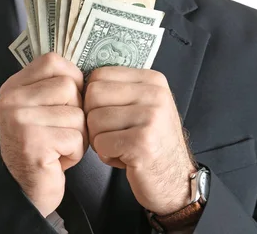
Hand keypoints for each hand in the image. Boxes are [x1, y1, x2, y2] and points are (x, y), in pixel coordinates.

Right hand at [0, 53, 87, 216]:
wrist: (23, 189)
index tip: (69, 100)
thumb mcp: (39, 108)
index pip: (52, 61)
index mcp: (13, 86)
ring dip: (78, 135)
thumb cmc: (41, 146)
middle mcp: (11, 100)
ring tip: (59, 146)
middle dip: (77, 112)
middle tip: (61, 131)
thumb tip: (90, 71)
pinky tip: (58, 159)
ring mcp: (20, 120)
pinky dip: (75, 153)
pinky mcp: (33, 143)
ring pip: (77, 114)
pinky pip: (76, 138)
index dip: (72, 78)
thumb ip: (53, 86)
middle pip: (69, 87)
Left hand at [84, 67, 196, 214]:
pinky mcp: (142, 142)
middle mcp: (155, 94)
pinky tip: (125, 158)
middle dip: (93, 119)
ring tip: (121, 147)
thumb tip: (80, 82)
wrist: (176, 181)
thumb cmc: (152, 144)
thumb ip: (119, 90)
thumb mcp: (144, 107)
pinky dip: (106, 155)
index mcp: (152, 80)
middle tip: (112, 134)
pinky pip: (100, 143)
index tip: (109, 114)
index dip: (93, 98)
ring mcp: (151, 117)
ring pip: (93, 120)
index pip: (99, 74)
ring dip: (100, 140)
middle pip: (93, 95)